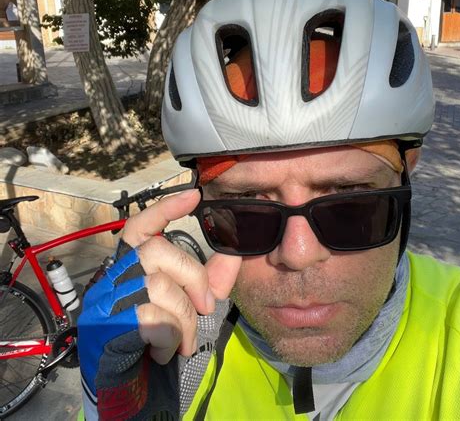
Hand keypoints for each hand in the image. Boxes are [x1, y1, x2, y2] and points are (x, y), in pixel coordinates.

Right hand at [124, 189, 241, 362]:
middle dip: (192, 279)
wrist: (134, 381)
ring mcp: (108, 296)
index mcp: (135, 264)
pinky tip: (165, 350)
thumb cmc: (162, 334)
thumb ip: (212, 279)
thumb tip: (236, 253)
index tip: (193, 194)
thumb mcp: (192, 304)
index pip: (141, 225)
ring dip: (184, 318)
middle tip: (205, 307)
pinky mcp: (107, 322)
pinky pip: (152, 318)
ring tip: (183, 339)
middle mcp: (116, 273)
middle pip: (158, 252)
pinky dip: (170, 338)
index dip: (164, 208)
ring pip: (159, 287)